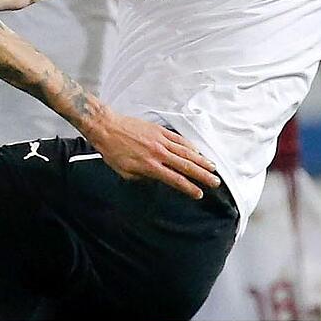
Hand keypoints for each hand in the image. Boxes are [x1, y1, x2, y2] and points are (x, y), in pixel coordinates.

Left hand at [88, 111, 219, 199]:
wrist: (106, 127)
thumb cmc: (112, 150)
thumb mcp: (124, 171)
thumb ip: (142, 177)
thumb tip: (156, 180)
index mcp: (149, 166)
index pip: (175, 179)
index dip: (189, 188)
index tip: (198, 193)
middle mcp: (158, 153)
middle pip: (186, 166)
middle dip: (202, 175)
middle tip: (214, 182)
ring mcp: (160, 140)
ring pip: (186, 152)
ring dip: (201, 160)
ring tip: (212, 167)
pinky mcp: (159, 130)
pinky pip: (179, 139)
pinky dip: (190, 145)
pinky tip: (197, 151)